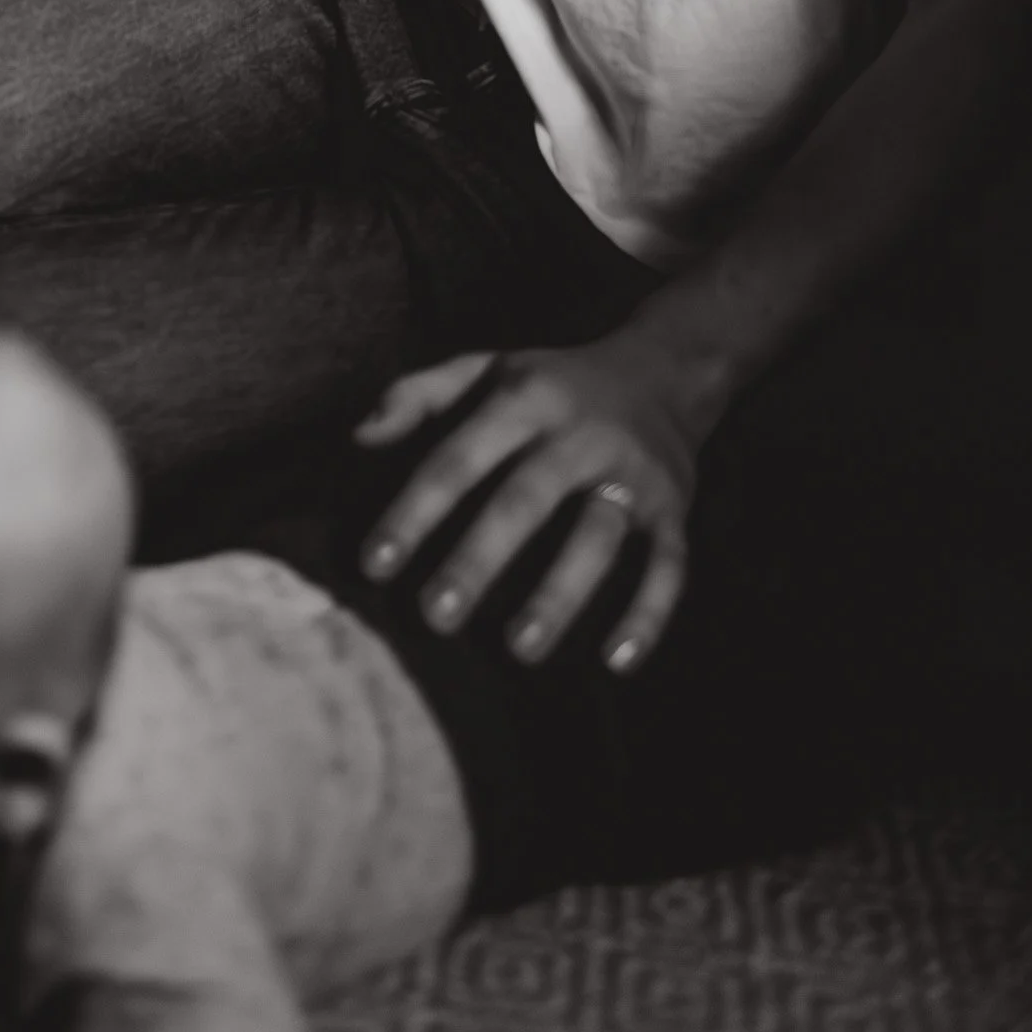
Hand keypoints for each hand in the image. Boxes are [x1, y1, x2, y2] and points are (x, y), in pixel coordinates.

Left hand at [356, 338, 700, 671]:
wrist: (661, 374)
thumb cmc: (550, 385)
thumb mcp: (484, 369)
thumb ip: (417, 395)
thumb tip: (357, 439)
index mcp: (525, 399)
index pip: (460, 456)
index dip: (415, 509)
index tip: (374, 564)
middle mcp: (580, 433)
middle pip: (527, 498)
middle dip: (480, 557)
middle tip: (435, 616)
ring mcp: (632, 471)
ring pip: (598, 536)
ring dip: (560, 593)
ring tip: (518, 648)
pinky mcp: (674, 507)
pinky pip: (669, 563)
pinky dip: (648, 613)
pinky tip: (615, 662)